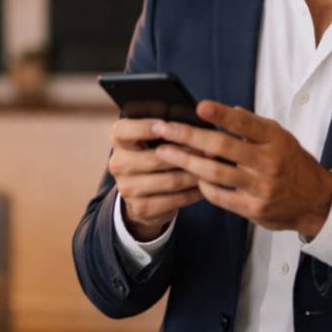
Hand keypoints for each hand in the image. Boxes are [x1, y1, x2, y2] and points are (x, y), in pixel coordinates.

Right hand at [109, 118, 202, 240]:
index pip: (125, 130)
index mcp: (118, 141)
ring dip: (195, 173)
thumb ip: (164, 128)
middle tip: (210, 148)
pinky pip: (174, 200)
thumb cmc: (153, 152)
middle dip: (187, 152)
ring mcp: (128, 188)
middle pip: (156, 157)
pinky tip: (207, 185)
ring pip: (170, 180)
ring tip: (213, 166)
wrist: (141, 192)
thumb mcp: (151, 137)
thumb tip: (192, 124)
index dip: (145, 127)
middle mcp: (118, 164)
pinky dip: (194, 192)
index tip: (168, 124)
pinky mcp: (141, 207)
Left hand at [152, 101, 331, 238]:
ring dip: (186, 161)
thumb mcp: (280, 138)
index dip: (221, 113)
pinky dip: (202, 184)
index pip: (245, 123)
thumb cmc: (291, 162)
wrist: (315, 201)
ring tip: (165, 152)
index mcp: (275, 139)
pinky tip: (191, 175)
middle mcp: (269, 162)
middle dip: (189, 136)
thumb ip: (253, 126)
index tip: (198, 106)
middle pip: (222, 147)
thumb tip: (226, 110)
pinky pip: (219, 196)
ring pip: (215, 172)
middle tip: (164, 128)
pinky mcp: (253, 209)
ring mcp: (261, 187)